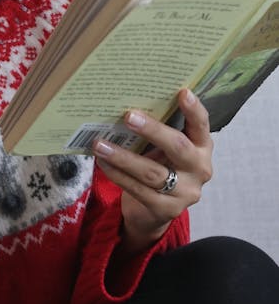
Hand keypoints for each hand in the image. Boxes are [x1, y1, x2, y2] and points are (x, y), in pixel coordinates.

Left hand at [92, 88, 212, 255]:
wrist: (154, 211)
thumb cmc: (159, 166)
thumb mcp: (165, 149)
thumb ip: (158, 131)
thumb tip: (126, 104)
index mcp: (202, 147)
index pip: (202, 125)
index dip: (194, 109)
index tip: (182, 92)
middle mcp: (200, 169)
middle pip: (178, 147)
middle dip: (152, 130)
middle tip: (127, 116)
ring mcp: (186, 192)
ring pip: (152, 171)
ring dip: (123, 156)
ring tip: (100, 144)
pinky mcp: (166, 209)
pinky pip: (138, 189)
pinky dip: (118, 174)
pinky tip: (103, 163)